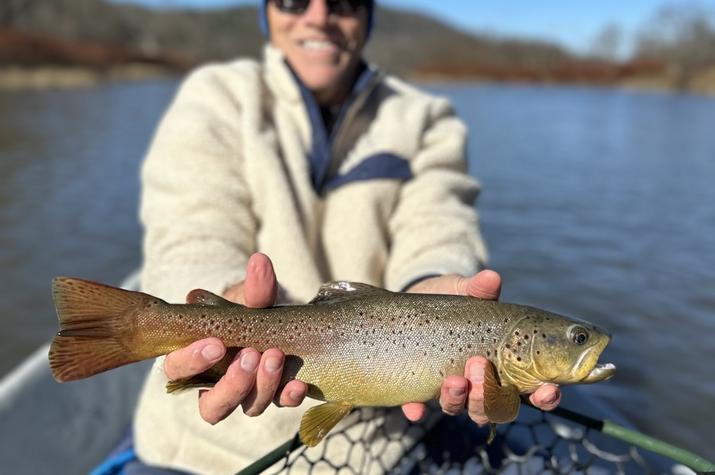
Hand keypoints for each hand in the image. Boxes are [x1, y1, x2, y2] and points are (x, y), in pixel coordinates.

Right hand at [163, 253, 307, 423]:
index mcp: (196, 361)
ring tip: (274, 357)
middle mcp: (218, 385)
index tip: (215, 344)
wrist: (282, 321)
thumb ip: (255, 287)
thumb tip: (260, 261)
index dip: (191, 362)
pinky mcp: (276, 396)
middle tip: (249, 356)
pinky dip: (289, 396)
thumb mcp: (251, 299)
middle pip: (212, 405)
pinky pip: (280, 404)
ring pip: (247, 407)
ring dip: (261, 386)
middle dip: (232, 384)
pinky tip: (298, 384)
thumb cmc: (251, 311)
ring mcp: (248, 394)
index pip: (177, 371)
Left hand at [401, 271, 560, 423]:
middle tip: (479, 365)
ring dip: (460, 400)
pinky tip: (415, 408)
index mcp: (507, 364)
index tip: (548, 389)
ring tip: (454, 380)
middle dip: (490, 396)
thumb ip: (479, 290)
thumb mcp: (465, 291)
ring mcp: (452, 390)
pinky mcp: (420, 389)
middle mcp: (482, 384)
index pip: (535, 391)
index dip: (545, 396)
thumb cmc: (451, 299)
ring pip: (463, 409)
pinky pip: (420, 410)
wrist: (415, 301)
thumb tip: (491, 278)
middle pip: (496, 407)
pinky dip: (418, 412)